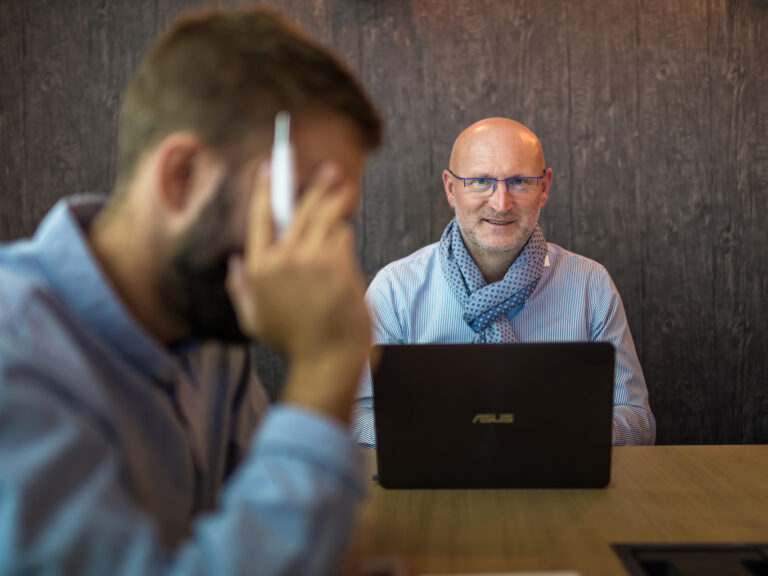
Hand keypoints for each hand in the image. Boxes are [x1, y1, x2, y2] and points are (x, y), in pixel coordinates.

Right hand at [226, 162, 370, 423]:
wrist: (328, 355)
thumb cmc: (292, 341)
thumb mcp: (253, 319)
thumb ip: (239, 288)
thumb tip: (233, 262)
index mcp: (258, 268)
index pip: (259, 217)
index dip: (265, 189)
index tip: (270, 167)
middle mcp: (282, 259)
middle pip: (299, 209)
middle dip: (315, 184)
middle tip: (330, 169)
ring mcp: (311, 259)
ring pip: (324, 216)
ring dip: (337, 198)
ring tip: (346, 186)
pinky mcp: (337, 263)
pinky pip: (341, 235)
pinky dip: (344, 233)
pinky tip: (346, 232)